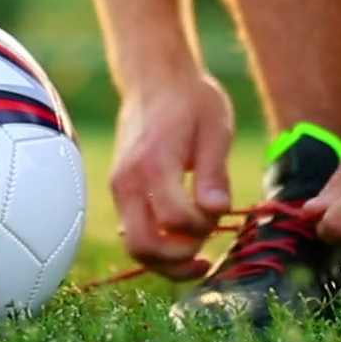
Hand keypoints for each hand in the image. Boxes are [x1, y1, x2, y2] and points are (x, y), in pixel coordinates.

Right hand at [108, 71, 234, 279]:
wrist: (156, 80)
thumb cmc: (192, 101)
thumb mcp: (215, 129)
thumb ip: (215, 173)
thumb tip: (218, 211)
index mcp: (154, 163)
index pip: (175, 220)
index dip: (204, 226)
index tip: (220, 210)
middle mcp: (128, 181)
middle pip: (144, 247)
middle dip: (180, 260)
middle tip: (208, 251)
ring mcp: (120, 189)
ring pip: (136, 249)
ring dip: (168, 261)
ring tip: (199, 254)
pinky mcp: (121, 194)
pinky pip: (135, 234)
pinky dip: (158, 248)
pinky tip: (183, 240)